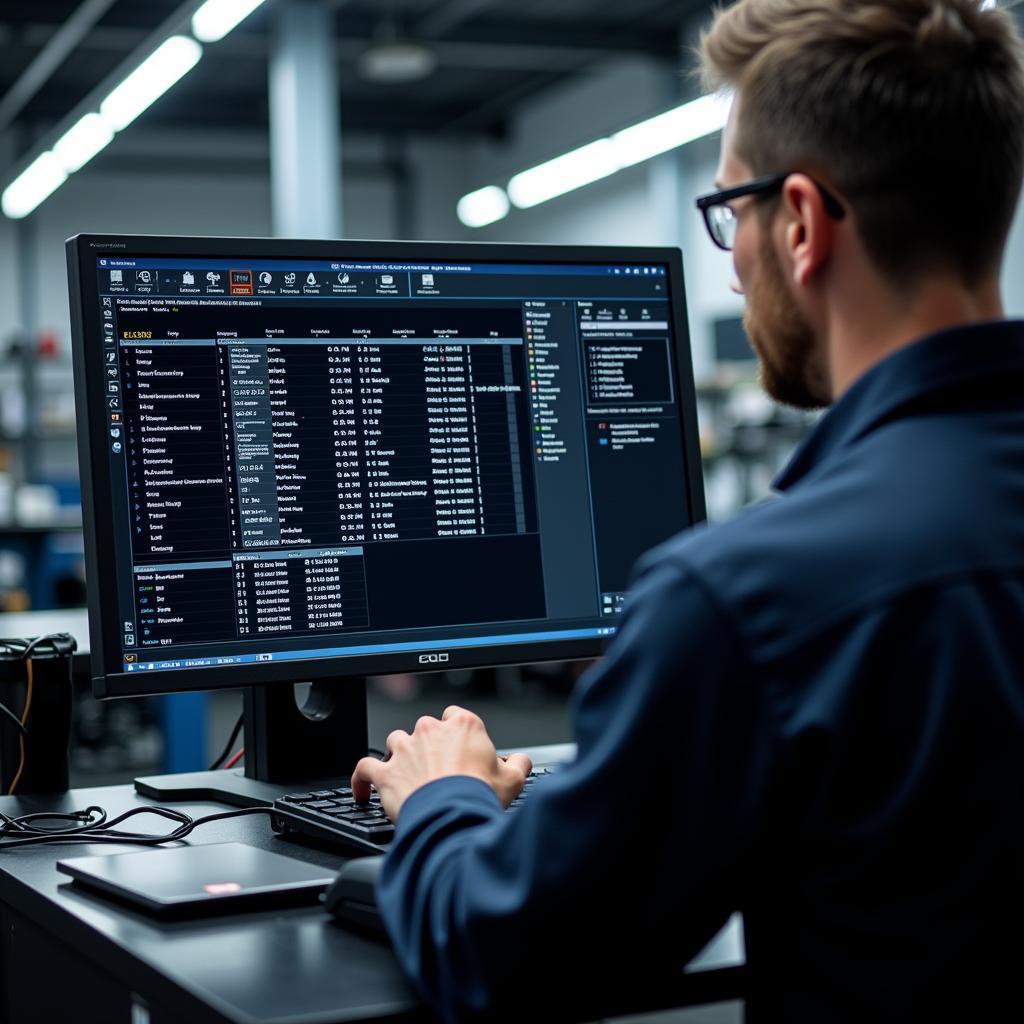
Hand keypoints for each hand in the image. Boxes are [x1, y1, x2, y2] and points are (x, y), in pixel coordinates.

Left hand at [351, 705, 532, 822]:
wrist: (452, 817)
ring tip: (407, 776)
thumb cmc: (479, 797)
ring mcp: (405, 749)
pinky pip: (365, 768)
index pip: (456, 716)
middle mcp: (430, 730)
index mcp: (462, 725)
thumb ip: (519, 764)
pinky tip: (364, 790)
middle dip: (430, 747)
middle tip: (440, 772)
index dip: (457, 734)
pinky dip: (363, 779)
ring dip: (400, 757)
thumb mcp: (513, 780)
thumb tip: (521, 761)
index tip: (460, 749)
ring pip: (395, 742)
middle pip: (425, 729)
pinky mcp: (385, 772)